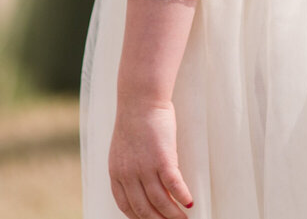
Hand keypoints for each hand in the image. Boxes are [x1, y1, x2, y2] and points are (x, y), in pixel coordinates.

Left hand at [109, 101, 192, 217]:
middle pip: (144, 210)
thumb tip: (141, 185)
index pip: (126, 207)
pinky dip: (182, 197)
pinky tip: (190, 203)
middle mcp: (128, 175)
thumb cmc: (135, 121)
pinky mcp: (162, 158)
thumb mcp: (123, 150)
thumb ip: (128, 169)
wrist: (140, 100)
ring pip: (161, 202)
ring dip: (174, 215)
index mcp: (116, 174)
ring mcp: (145, 168)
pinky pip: (174, 185)